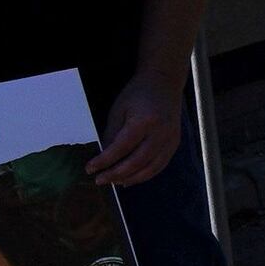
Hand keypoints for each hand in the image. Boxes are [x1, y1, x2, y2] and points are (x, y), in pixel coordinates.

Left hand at [89, 73, 185, 189]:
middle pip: (137, 162)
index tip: (90, 168)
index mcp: (144, 122)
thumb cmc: (138, 94)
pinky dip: (145, 175)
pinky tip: (131, 179)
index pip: (121, 148)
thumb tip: (105, 157)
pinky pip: (160, 165)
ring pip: (150, 168)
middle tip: (99, 180)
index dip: (104, 161)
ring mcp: (170, 140)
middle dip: (115, 174)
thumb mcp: (119, 110)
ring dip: (130, 178)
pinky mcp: (174, 144)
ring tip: (114, 182)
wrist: (164, 83)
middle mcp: (160, 133)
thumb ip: (112, 134)